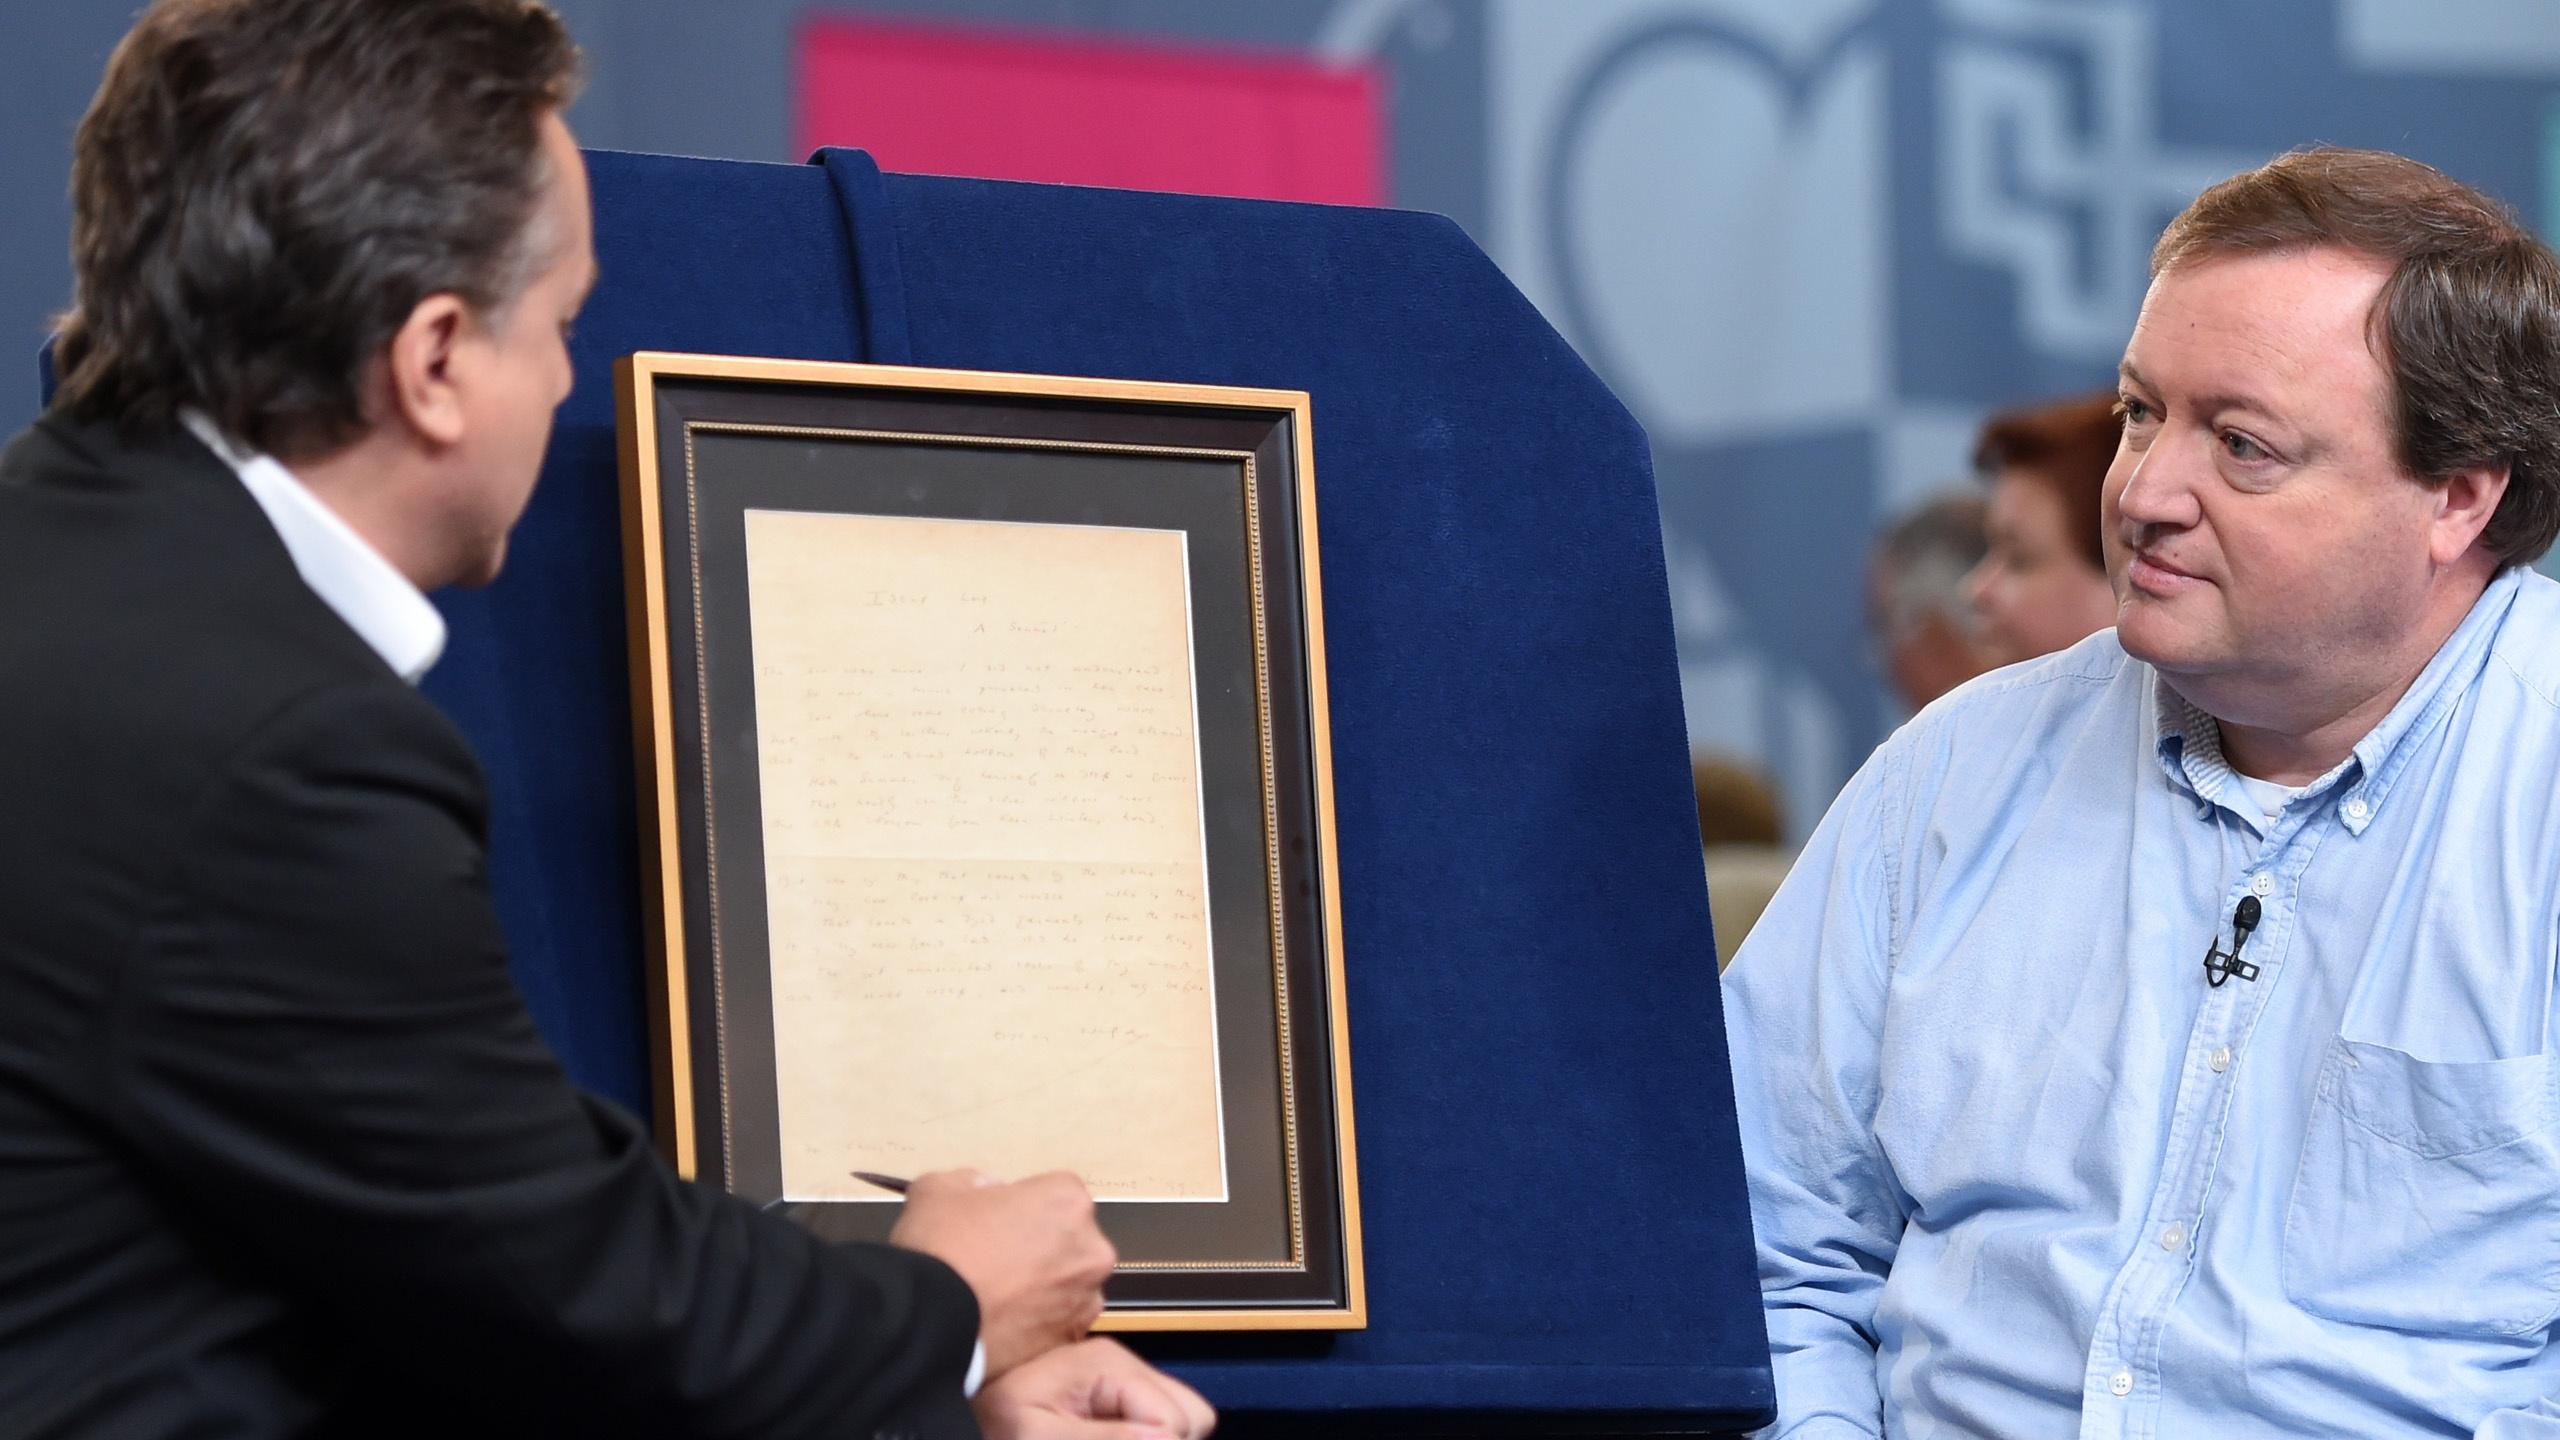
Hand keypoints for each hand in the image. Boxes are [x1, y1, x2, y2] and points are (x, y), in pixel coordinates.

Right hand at [889, 1169, 1114, 1376]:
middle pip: (1069, 1240)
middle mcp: (1091, 1248)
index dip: (1023, 1208)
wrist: (930, 1322)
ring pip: (1068, 1284)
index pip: (1054, 1194)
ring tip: (998, 1298)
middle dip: (1041, 1247)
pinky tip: (1003, 1324)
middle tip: (996, 1261)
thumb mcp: (939, 1188)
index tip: (996, 1224)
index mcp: (1068, 1200)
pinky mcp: (1071, 1339)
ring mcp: (1086, 1298)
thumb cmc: (940, 1246)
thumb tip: (988, 1190)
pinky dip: (1039, 1323)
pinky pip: (1059, 1323)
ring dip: (1044, 1287)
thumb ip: (974, 1180)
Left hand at [972, 1338, 1215, 1439]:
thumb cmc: (996, 1422)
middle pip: (1191, 1414)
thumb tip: (1166, 1437)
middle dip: (1165, 1438)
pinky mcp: (1117, 1393)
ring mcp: (1124, 1378)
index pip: (1175, 1418)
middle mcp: (1124, 1364)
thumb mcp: (1042, 1436)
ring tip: (1110, 1439)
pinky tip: (1111, 1437)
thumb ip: (1105, 1438)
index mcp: (1109, 1365)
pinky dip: (1145, 1432)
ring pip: (1183, 1419)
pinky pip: (1158, 1419)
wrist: (966, 1410)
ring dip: (1156, 1436)